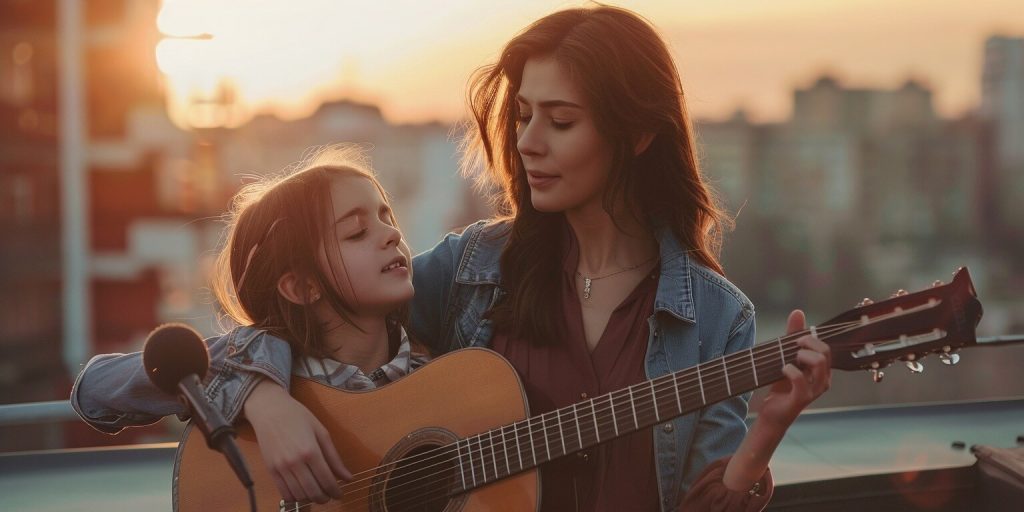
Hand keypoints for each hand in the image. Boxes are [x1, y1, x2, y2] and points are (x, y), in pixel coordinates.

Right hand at [243, 379, 351, 503]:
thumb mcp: (321, 432)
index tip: (340, 494)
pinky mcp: (271, 470)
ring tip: (317, 493)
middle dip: (324, 498)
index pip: (327, 480)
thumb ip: (334, 458)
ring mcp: (281, 467)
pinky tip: (301, 491)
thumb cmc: (298, 417)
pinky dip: (295, 497)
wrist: (270, 410)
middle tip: (330, 496)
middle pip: (313, 491)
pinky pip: (284, 492)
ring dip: (310, 499)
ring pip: (299, 495)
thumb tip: (348, 478)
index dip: (335, 491)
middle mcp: (295, 462)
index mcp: (311, 451)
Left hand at [757, 309, 831, 428]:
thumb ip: (792, 336)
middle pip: (825, 352)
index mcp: (822, 369)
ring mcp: (814, 390)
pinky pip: (800, 379)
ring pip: (819, 363)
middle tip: (793, 345)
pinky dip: (790, 370)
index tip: (796, 338)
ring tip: (789, 359)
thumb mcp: (786, 357)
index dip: (812, 338)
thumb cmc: (782, 386)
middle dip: (808, 342)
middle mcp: (823, 379)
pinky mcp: (802, 398)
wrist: (773, 413)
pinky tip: (783, 370)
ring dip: (802, 355)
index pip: (826, 347)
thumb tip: (798, 312)